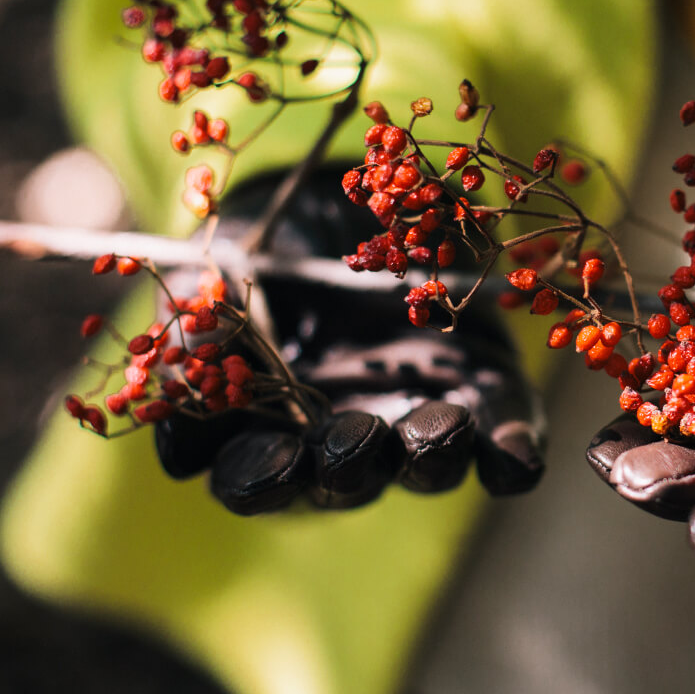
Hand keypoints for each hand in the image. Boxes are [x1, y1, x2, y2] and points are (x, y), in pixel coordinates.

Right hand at [155, 173, 543, 514]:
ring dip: (431, 455)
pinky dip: (511, 455)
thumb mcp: (228, 270)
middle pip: (342, 482)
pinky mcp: (483, 399)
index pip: (253, 478)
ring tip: (438, 425)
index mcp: (268, 425)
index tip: (274, 459)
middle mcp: (342, 441)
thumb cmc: (271, 253)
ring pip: (425, 467)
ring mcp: (414, 422)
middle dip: (348, 465)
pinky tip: (515, 457)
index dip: (260, 477)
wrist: (352, 210)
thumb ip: (204, 322)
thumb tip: (179, 375)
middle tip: (353, 438)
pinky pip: (504, 445)